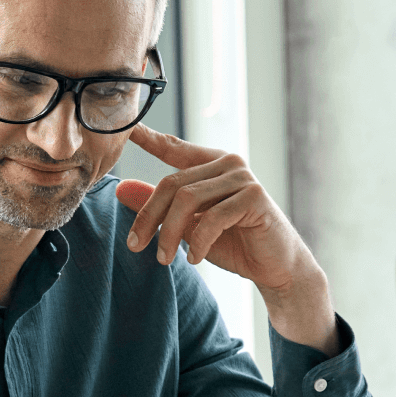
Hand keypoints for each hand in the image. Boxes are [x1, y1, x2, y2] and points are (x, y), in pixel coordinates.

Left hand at [116, 126, 338, 353]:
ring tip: (163, 258)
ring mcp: (243, 177)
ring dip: (169, 233)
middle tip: (135, 245)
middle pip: (172, 183)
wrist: (275, 267)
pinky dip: (197, 241)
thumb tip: (121, 190)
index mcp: (211, 164)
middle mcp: (227, 163)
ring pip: (187, 199)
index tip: (127, 129)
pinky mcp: (254, 197)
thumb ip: (159, 206)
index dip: (149, 139)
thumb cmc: (233, 243)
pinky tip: (193, 258)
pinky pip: (212, 217)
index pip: (174, 148)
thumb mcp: (188, 226)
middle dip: (149, 217)